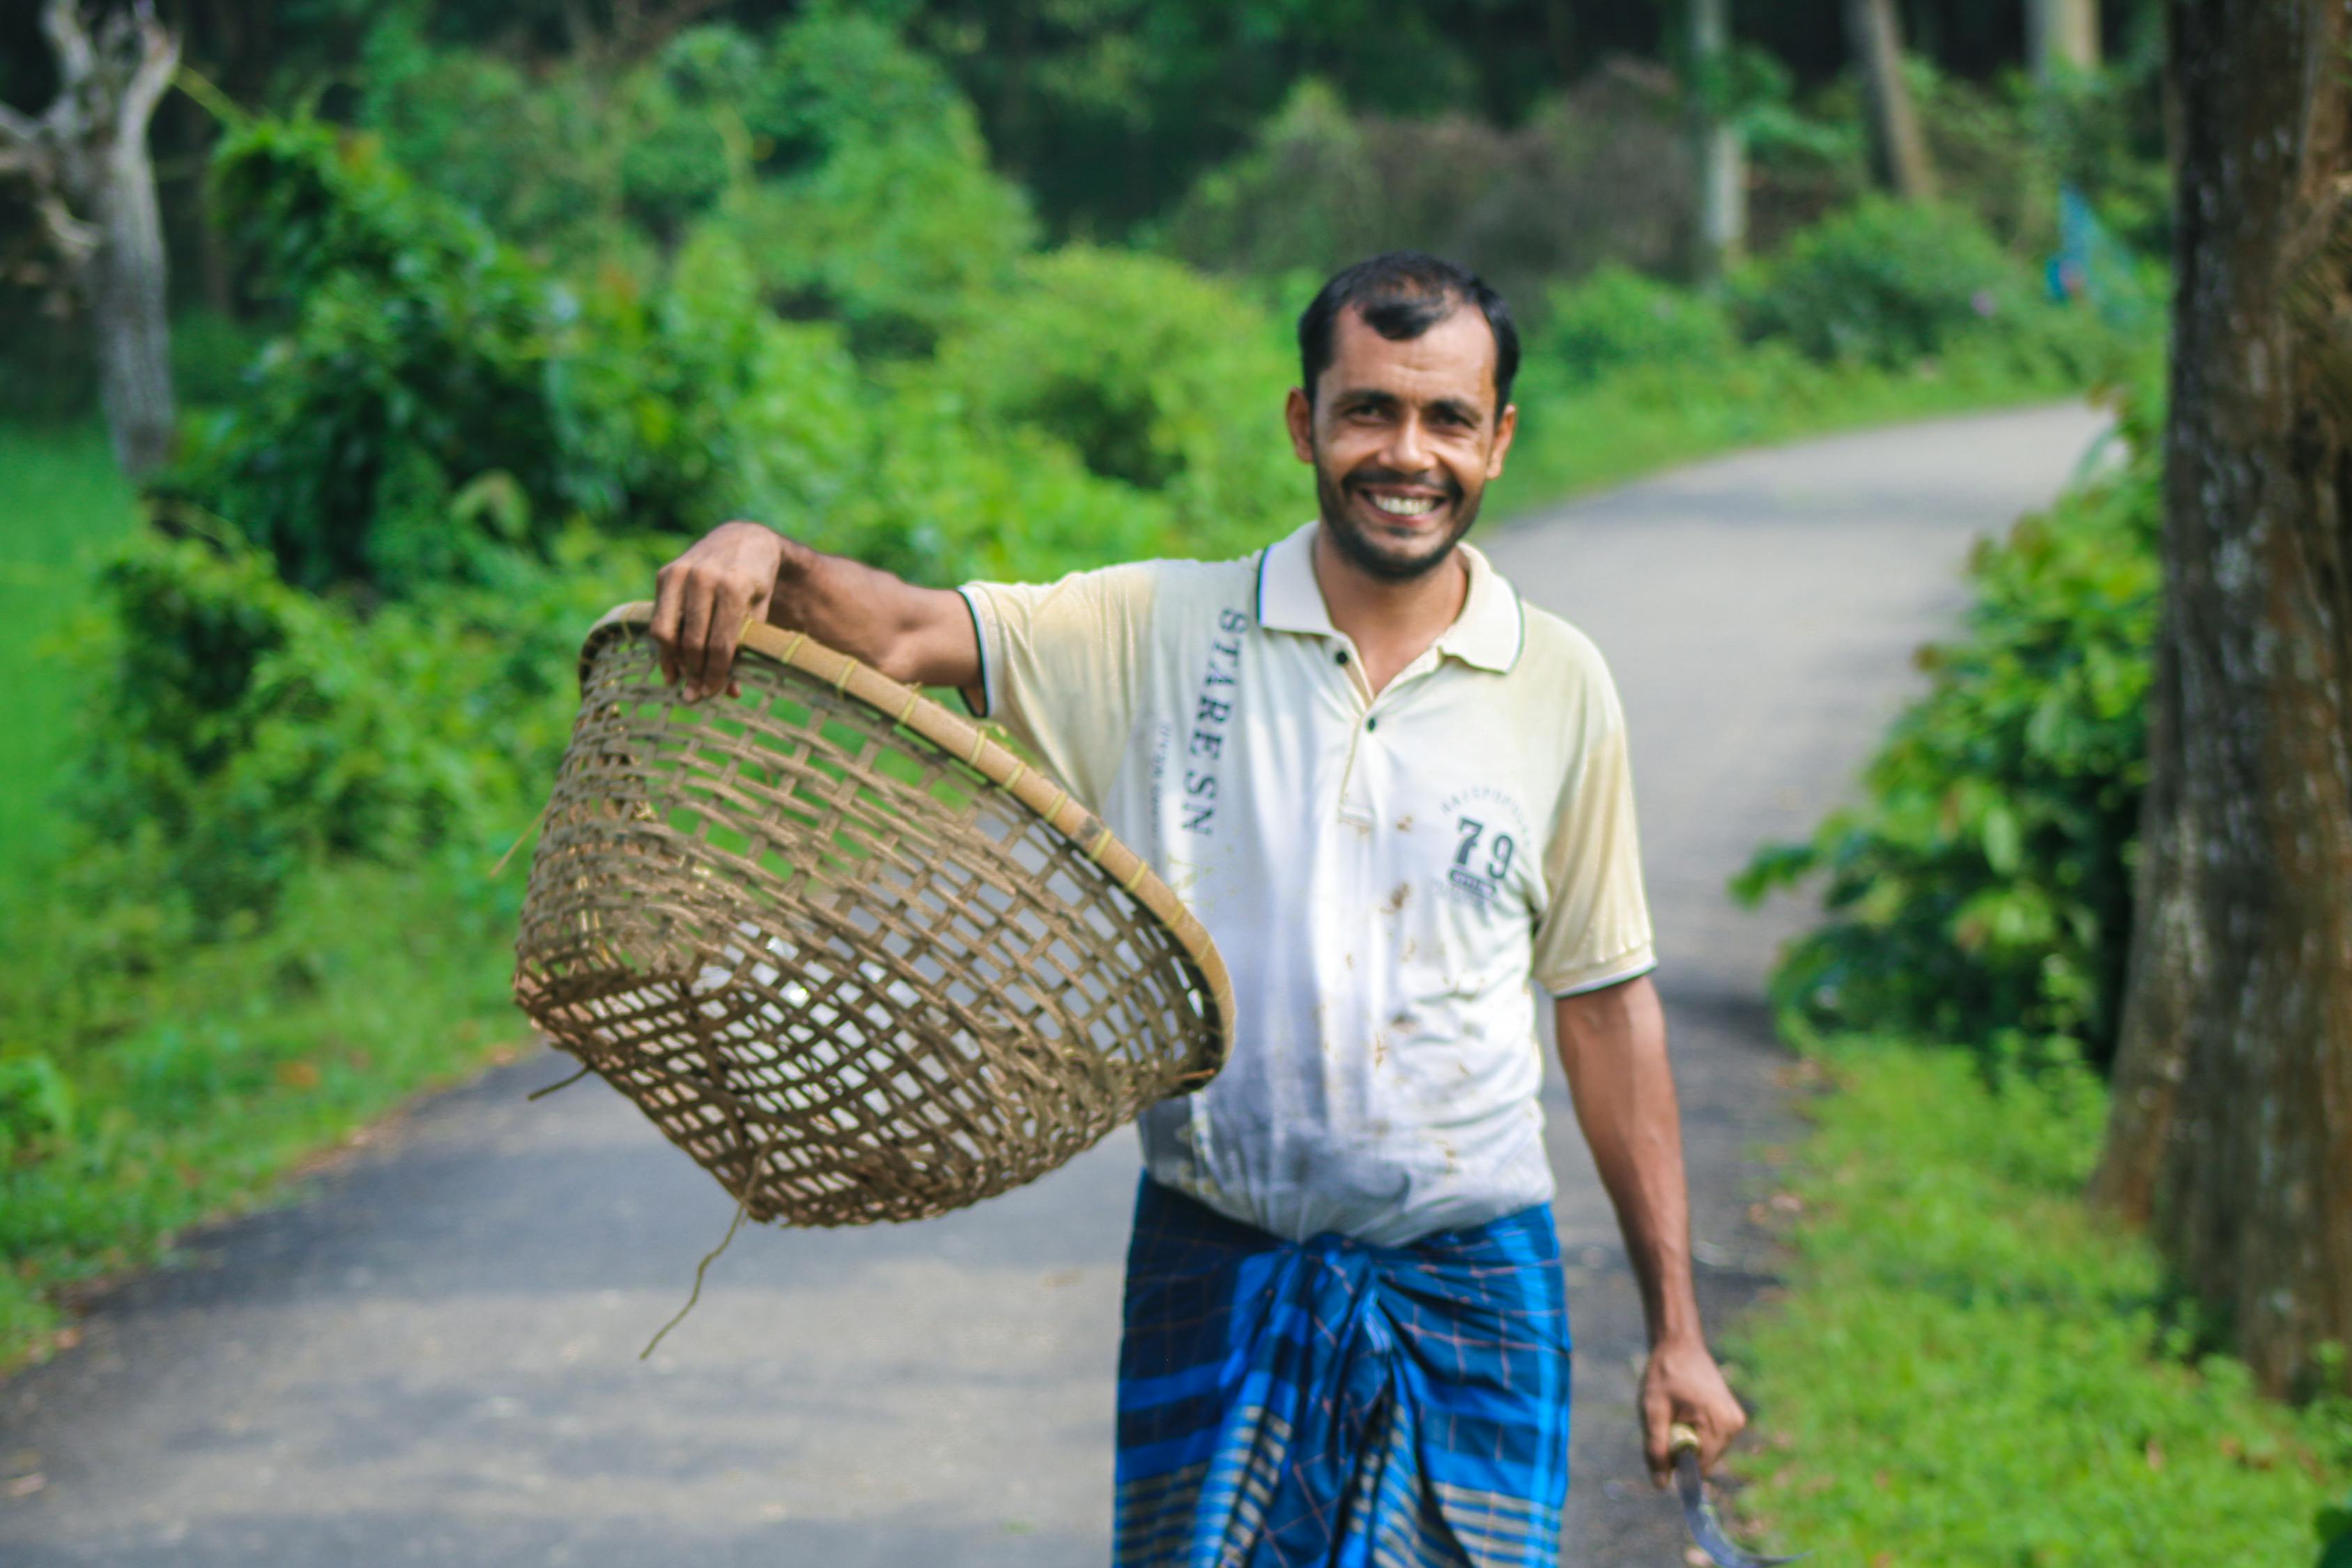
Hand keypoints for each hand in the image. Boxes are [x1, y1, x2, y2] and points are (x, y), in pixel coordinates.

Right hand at [650, 521, 786, 699]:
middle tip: (695, 696)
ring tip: (681, 681)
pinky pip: (658, 618)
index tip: (711, 693)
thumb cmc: (755, 584)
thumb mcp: (758, 613)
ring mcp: (681, 573)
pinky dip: (663, 644)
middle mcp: (704, 578)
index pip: (720, 643)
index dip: (715, 674)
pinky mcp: (665, 574)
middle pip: (692, 641)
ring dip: (674, 662)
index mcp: (734, 586)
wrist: (742, 540)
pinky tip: (670, 663)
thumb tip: (730, 691)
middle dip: (694, 673)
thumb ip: (745, 648)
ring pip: (668, 632)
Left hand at [1640, 1333, 1745, 1486]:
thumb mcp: (1652, 1411)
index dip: (1677, 1464)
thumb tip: (1662, 1485)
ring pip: (1706, 1451)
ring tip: (1676, 1410)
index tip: (1661, 1443)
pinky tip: (1686, 1409)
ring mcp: (1736, 1421)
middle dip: (1681, 1449)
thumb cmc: (1663, 1375)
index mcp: (1719, 1423)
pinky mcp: (1733, 1418)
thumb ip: (1656, 1448)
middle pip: (1703, 1460)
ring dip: (1687, 1439)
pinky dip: (1695, 1432)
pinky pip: (1710, 1440)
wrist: (1679, 1345)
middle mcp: (1734, 1425)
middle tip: (1666, 1420)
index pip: (1699, 1467)